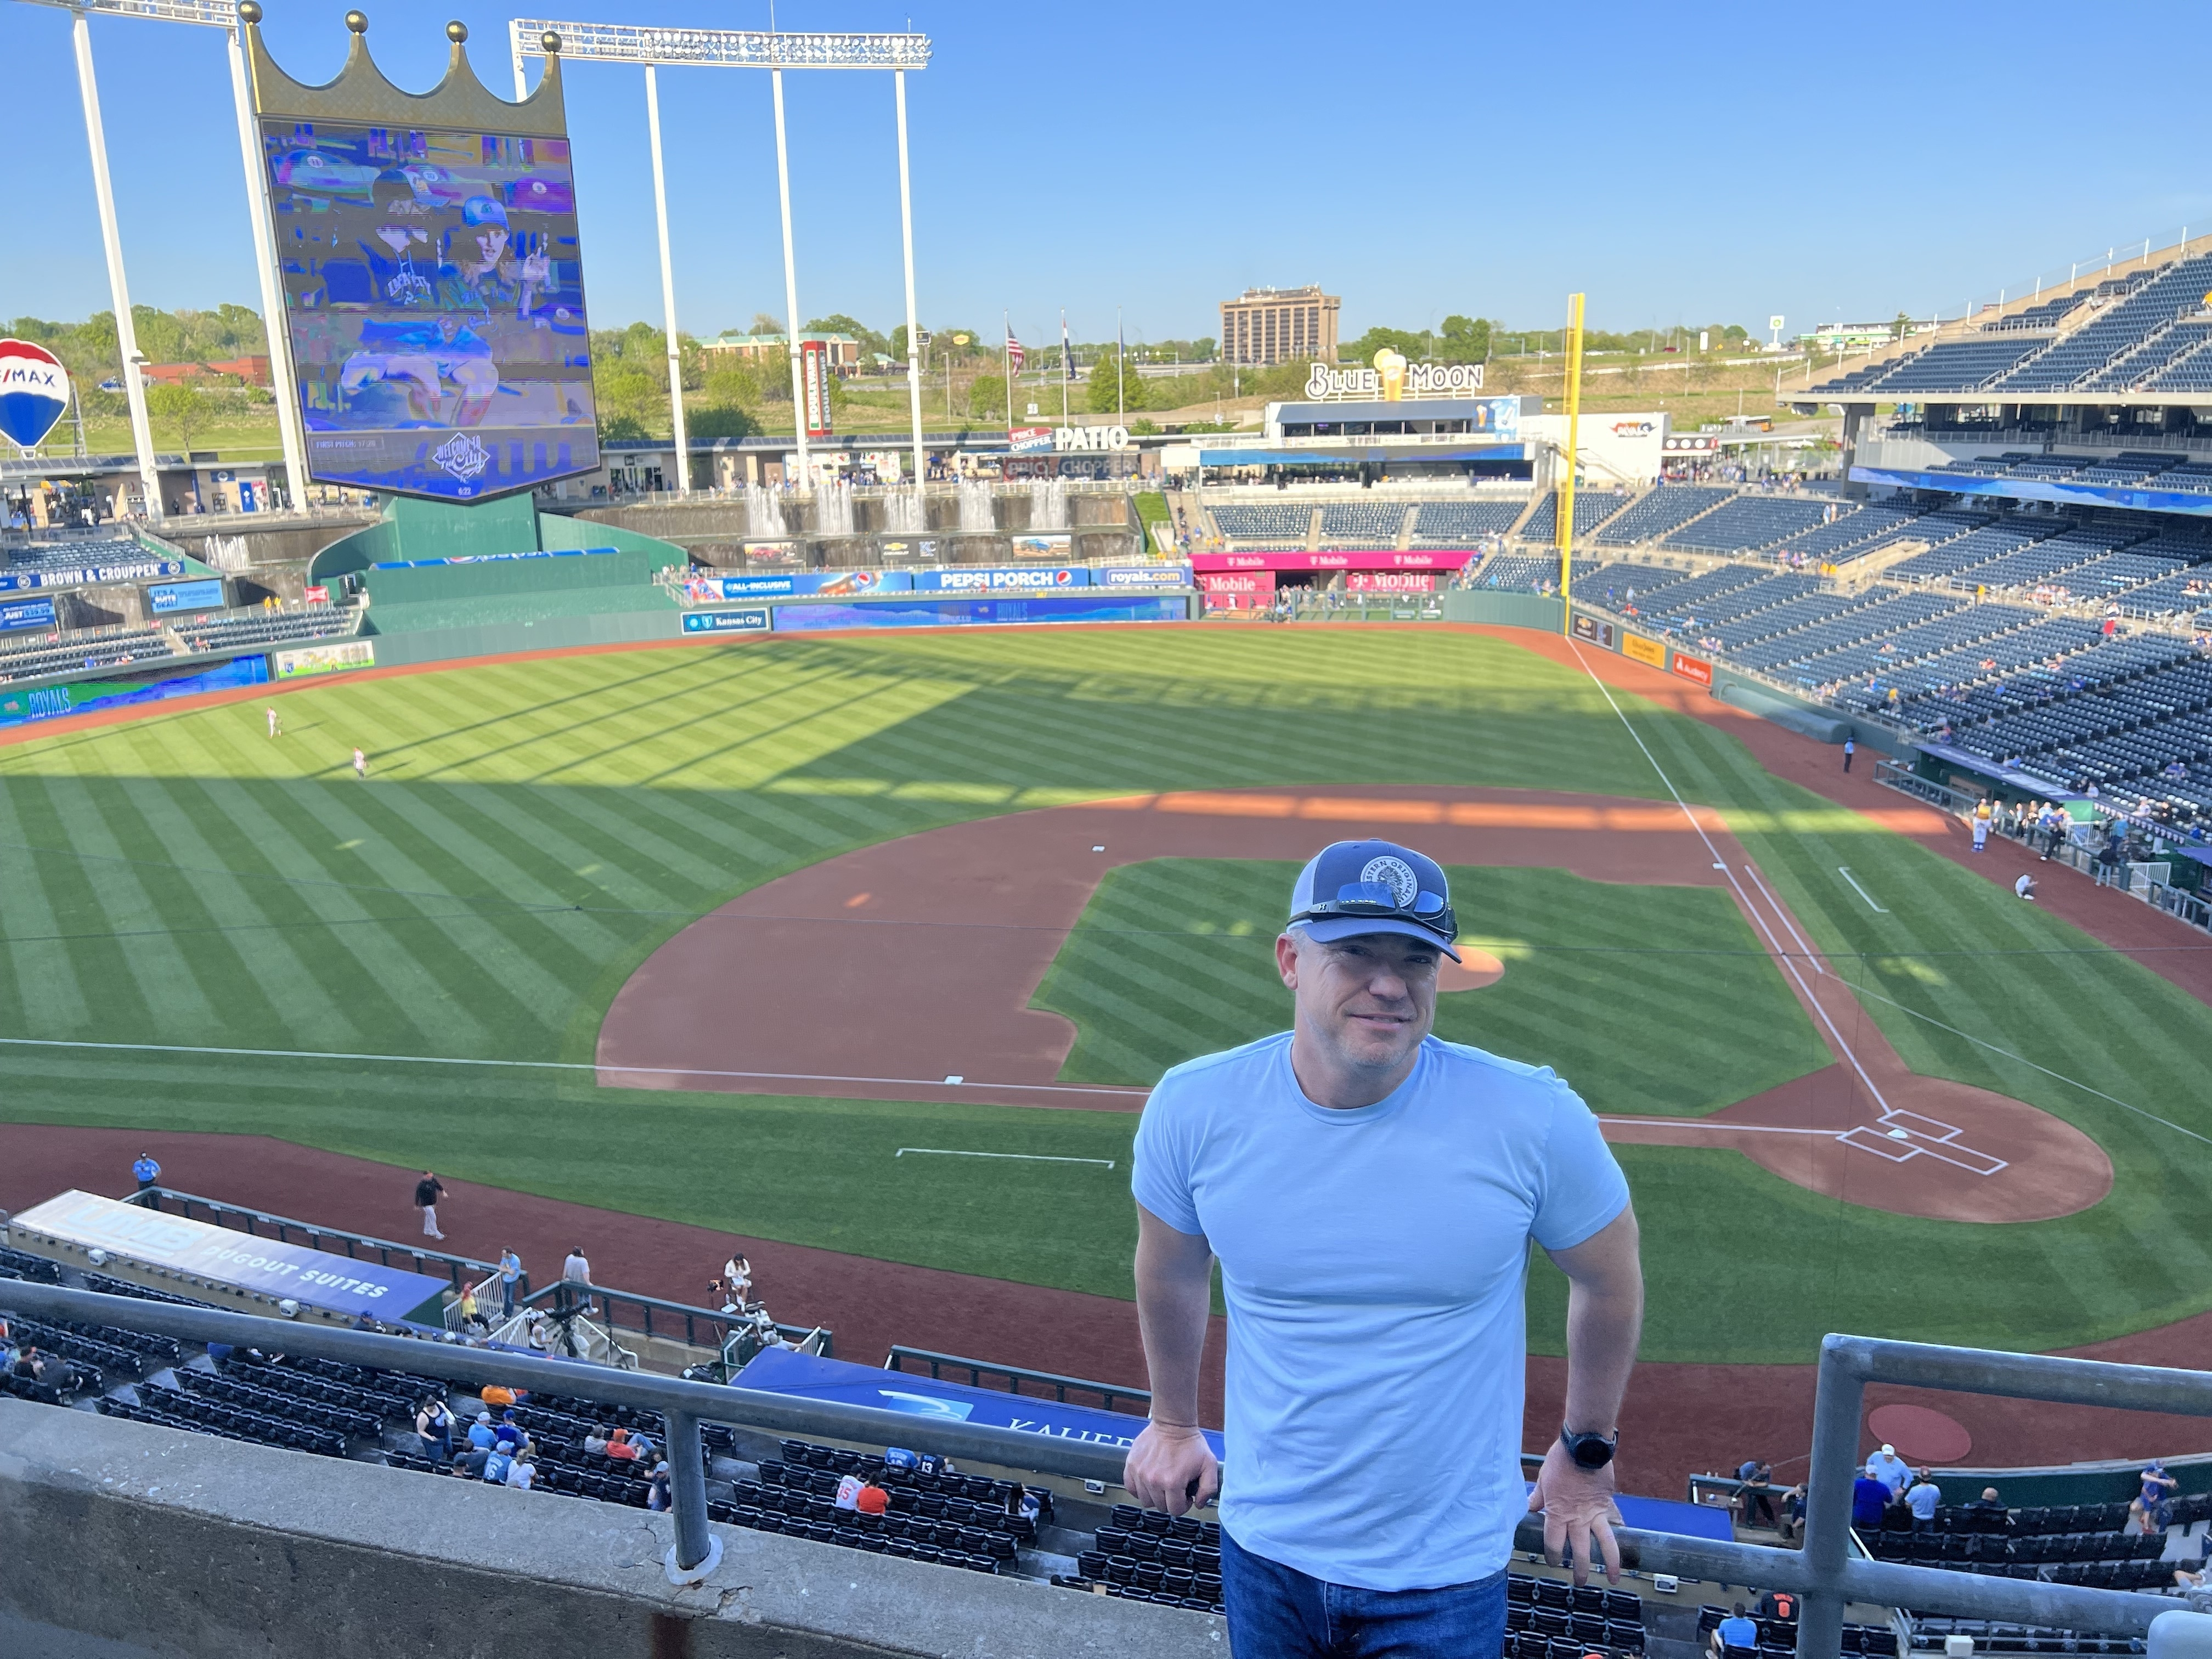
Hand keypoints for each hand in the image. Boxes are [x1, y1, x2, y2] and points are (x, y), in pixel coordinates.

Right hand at [1124, 1422, 1218, 1516]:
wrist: (1172, 1423)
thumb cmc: (1190, 1443)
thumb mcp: (1210, 1465)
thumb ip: (1209, 1489)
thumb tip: (1199, 1504)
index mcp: (1172, 1482)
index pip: (1176, 1510)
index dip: (1184, 1504)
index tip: (1186, 1493)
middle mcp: (1153, 1480)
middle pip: (1160, 1507)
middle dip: (1170, 1500)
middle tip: (1176, 1486)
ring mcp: (1140, 1473)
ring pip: (1145, 1500)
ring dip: (1155, 1495)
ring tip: (1163, 1482)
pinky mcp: (1131, 1465)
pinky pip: (1131, 1488)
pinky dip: (1139, 1488)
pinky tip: (1149, 1481)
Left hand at [1528, 1439, 1622, 1584]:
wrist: (1585, 1445)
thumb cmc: (1560, 1459)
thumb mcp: (1543, 1478)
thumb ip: (1538, 1497)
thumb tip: (1529, 1508)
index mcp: (1557, 1513)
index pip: (1554, 1543)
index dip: (1554, 1556)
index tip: (1555, 1562)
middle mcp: (1577, 1518)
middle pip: (1580, 1552)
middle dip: (1580, 1569)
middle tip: (1580, 1582)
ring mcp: (1596, 1513)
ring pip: (1605, 1544)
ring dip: (1609, 1564)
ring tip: (1612, 1579)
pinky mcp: (1608, 1504)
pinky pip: (1615, 1523)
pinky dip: (1620, 1534)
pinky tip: (1624, 1545)